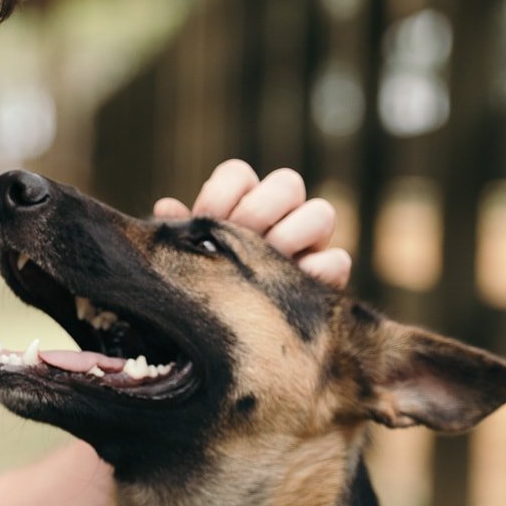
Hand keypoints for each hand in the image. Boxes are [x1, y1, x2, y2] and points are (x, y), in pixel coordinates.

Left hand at [153, 160, 350, 288]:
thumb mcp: (193, 259)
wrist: (242, 331)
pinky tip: (287, 287)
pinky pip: (338, 260)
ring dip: (291, 235)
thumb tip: (167, 208)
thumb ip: (183, 233)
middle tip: (241, 238)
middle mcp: (283, 213)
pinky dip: (316, 270)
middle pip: (287, 183)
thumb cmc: (211, 284)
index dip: (222, 192)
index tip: (207, 217)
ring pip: (321, 214)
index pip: (239, 174)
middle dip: (260, 210)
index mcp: (244, 202)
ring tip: (266, 263)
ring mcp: (312, 242)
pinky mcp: (329, 274)